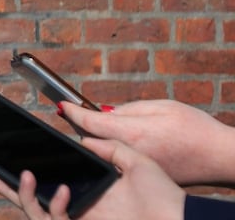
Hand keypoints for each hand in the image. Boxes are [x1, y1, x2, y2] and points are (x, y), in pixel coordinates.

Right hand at [0, 138, 186, 219]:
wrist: (178, 219)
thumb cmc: (163, 195)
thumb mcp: (135, 160)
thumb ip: (108, 147)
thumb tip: (83, 137)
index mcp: (86, 192)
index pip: (47, 183)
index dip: (24, 174)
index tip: (7, 157)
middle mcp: (77, 208)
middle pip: (30, 200)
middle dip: (4, 186)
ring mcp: (77, 219)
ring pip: (33, 212)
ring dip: (23, 193)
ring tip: (25, 175)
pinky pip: (52, 219)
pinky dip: (52, 205)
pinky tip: (63, 192)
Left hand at [61, 100, 234, 186]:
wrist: (221, 158)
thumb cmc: (195, 128)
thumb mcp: (161, 107)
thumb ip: (127, 109)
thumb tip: (103, 112)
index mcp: (132, 132)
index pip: (90, 123)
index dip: (72, 112)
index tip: (61, 105)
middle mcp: (130, 153)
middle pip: (91, 139)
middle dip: (81, 126)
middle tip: (75, 112)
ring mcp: (136, 167)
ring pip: (104, 151)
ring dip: (96, 138)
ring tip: (95, 124)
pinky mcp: (144, 174)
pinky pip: (119, 161)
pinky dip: (113, 150)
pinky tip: (119, 141)